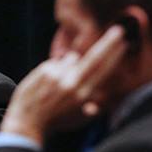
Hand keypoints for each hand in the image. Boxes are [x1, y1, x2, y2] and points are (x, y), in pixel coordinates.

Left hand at [1, 26, 127, 144]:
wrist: (27, 121)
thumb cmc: (56, 121)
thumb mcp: (80, 118)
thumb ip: (94, 104)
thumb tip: (103, 94)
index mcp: (82, 95)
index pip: (102, 71)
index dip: (114, 56)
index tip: (123, 43)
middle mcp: (71, 83)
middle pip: (93, 58)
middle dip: (108, 44)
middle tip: (118, 30)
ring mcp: (57, 75)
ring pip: (70, 59)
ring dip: (70, 65)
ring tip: (59, 84)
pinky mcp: (44, 70)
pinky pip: (55, 62)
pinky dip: (55, 69)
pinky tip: (48, 83)